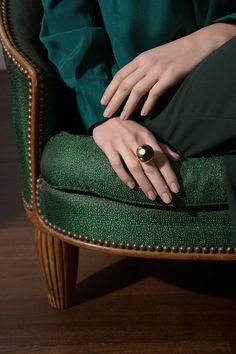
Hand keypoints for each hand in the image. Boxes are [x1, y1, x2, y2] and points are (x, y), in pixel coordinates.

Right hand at [92, 117, 180, 202]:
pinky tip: (132, 186)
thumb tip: (177, 158)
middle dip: (159, 184)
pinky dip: (124, 176)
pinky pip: (117, 164)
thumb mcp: (146, 134)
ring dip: (144, 183)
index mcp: (148, 138)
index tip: (176, 189)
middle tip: (167, 199)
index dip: (169, 175)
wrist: (106, 120)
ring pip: (135, 167)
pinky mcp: (109, 148)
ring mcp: (122, 145)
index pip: (161, 159)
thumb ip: (161, 147)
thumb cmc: (129, 129)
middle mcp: (136, 141)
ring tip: (152, 196)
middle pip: (150, 166)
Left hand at [100, 22, 235, 119]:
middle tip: (106, 114)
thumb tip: (128, 85)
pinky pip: (155, 93)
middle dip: (114, 101)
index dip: (110, 89)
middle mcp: (146, 64)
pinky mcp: (170, 76)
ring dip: (128, 106)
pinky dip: (148, 104)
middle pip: (125, 85)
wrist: (196, 46)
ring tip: (122, 118)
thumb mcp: (153, 57)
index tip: (103, 102)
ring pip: (137, 91)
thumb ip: (141, 69)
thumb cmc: (174, 54)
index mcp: (140, 59)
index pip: (119, 76)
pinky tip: (143, 113)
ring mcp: (157, 70)